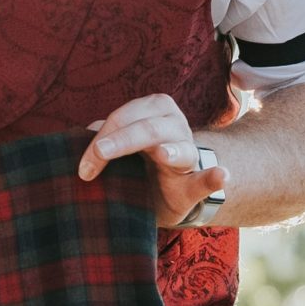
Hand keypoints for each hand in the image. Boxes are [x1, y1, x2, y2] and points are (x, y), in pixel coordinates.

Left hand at [79, 93, 224, 226]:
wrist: (157, 193)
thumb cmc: (135, 164)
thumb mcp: (117, 147)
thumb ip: (103, 138)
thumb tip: (86, 133)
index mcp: (153, 111)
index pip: (125, 116)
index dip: (101, 138)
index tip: (82, 166)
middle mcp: (174, 127)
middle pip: (148, 128)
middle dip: (121, 140)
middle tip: (98, 155)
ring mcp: (189, 154)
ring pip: (181, 149)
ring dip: (173, 151)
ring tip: (163, 155)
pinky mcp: (196, 184)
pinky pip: (207, 179)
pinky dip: (214, 177)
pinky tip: (222, 174)